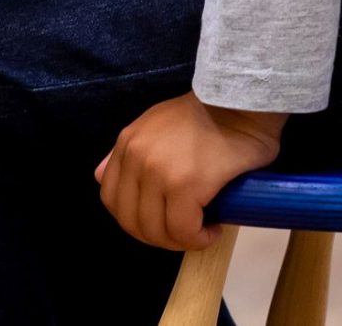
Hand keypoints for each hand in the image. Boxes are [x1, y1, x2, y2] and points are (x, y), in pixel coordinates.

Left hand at [95, 96, 284, 250]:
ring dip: (180, 241)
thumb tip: (99, 175)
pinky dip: (198, 239)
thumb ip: (130, 151)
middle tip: (186, 234)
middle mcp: (136, 158)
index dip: (136, 220)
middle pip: (131, 221)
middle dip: (159, 237)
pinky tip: (212, 230)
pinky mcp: (184, 185)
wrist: (242, 101)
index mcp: (127, 143)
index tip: (163, 223)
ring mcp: (157, 172)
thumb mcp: (156, 124)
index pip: (112, 198)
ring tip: (202, 231)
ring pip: (156, 231)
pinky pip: (183, 230)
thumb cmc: (209, 114)